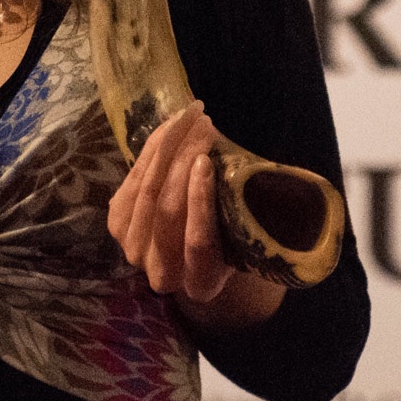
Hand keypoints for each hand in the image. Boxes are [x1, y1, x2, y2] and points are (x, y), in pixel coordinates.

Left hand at [106, 104, 285, 329]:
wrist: (196, 238)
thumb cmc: (234, 230)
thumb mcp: (248, 227)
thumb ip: (253, 209)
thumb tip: (283, 175)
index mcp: (201, 283)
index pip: (197, 244)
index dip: (199, 202)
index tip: (208, 160)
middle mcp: (163, 275)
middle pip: (167, 210)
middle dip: (183, 158)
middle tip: (205, 123)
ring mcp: (134, 250)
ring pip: (147, 190)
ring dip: (168, 146)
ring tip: (192, 117)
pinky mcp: (117, 222)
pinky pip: (133, 178)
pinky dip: (152, 148)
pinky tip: (172, 126)